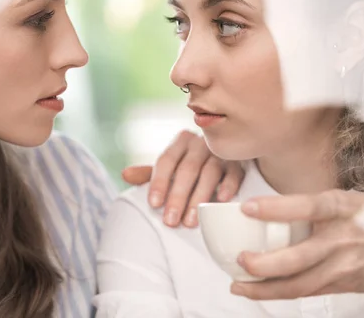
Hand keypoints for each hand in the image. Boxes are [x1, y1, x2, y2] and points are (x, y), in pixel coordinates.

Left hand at [122, 130, 243, 227]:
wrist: (226, 151)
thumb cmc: (191, 163)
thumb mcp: (171, 166)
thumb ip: (149, 172)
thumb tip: (125, 175)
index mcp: (180, 142)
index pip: (166, 161)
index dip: (158, 182)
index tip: (154, 204)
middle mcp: (200, 143)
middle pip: (186, 169)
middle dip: (178, 197)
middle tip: (171, 221)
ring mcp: (220, 152)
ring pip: (209, 173)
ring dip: (199, 198)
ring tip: (190, 221)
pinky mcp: (238, 162)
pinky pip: (234, 172)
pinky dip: (229, 185)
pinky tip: (222, 200)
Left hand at [231, 189, 363, 298]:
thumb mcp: (340, 199)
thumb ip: (307, 205)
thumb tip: (259, 208)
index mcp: (341, 208)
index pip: (308, 207)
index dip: (275, 209)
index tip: (246, 208)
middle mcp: (345, 238)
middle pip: (299, 258)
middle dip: (263, 264)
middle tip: (240, 260)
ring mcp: (348, 266)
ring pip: (300, 285)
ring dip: (265, 289)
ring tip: (240, 286)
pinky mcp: (350, 285)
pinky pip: (310, 292)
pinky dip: (282, 294)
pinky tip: (262, 291)